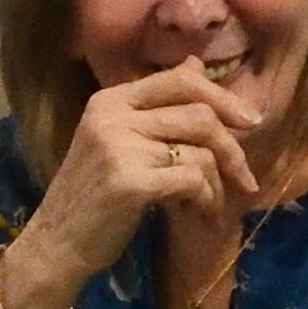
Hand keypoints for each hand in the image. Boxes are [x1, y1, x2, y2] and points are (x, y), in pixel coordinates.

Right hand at [0, 62, 266, 308]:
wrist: (56, 245)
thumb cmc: (93, 197)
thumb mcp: (120, 141)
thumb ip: (157, 105)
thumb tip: (197, 63)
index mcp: (110, 99)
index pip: (180, 80)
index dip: (222, 97)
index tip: (251, 121)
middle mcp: (113, 115)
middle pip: (199, 114)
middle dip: (232, 148)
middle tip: (245, 178)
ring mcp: (120, 147)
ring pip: (200, 152)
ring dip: (217, 185)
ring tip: (210, 207)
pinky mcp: (131, 182)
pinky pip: (193, 180)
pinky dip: (206, 201)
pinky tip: (200, 217)